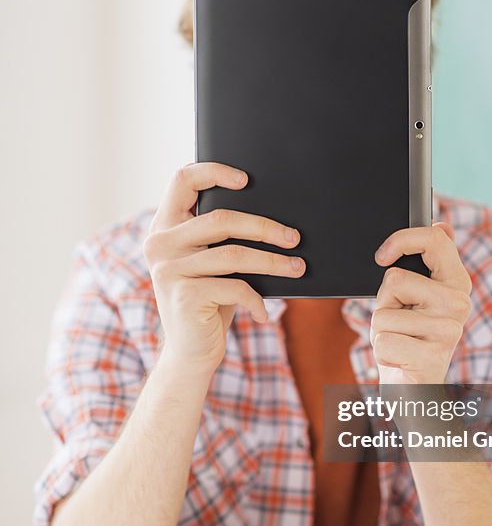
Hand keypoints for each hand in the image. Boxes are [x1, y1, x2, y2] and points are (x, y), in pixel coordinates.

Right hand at [144, 162, 304, 375]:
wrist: (190, 354)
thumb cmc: (210, 302)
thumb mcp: (212, 264)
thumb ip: (222, 238)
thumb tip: (274, 217)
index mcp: (164, 227)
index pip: (182, 180)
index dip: (214, 172)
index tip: (246, 180)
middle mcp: (160, 244)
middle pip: (221, 219)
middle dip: (265, 227)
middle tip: (294, 237)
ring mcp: (169, 270)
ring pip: (235, 254)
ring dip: (274, 262)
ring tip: (297, 268)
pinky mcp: (185, 296)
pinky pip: (236, 288)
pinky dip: (256, 301)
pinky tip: (263, 313)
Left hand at [370, 222, 471, 384]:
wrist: (416, 391)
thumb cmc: (410, 339)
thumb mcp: (417, 296)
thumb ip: (427, 263)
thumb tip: (443, 224)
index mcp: (458, 282)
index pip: (435, 238)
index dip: (401, 239)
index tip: (381, 256)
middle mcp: (459, 304)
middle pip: (396, 279)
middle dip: (385, 301)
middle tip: (400, 319)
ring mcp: (448, 331)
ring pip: (383, 314)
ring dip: (380, 331)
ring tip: (401, 341)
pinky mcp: (431, 357)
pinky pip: (383, 340)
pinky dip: (382, 352)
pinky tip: (400, 359)